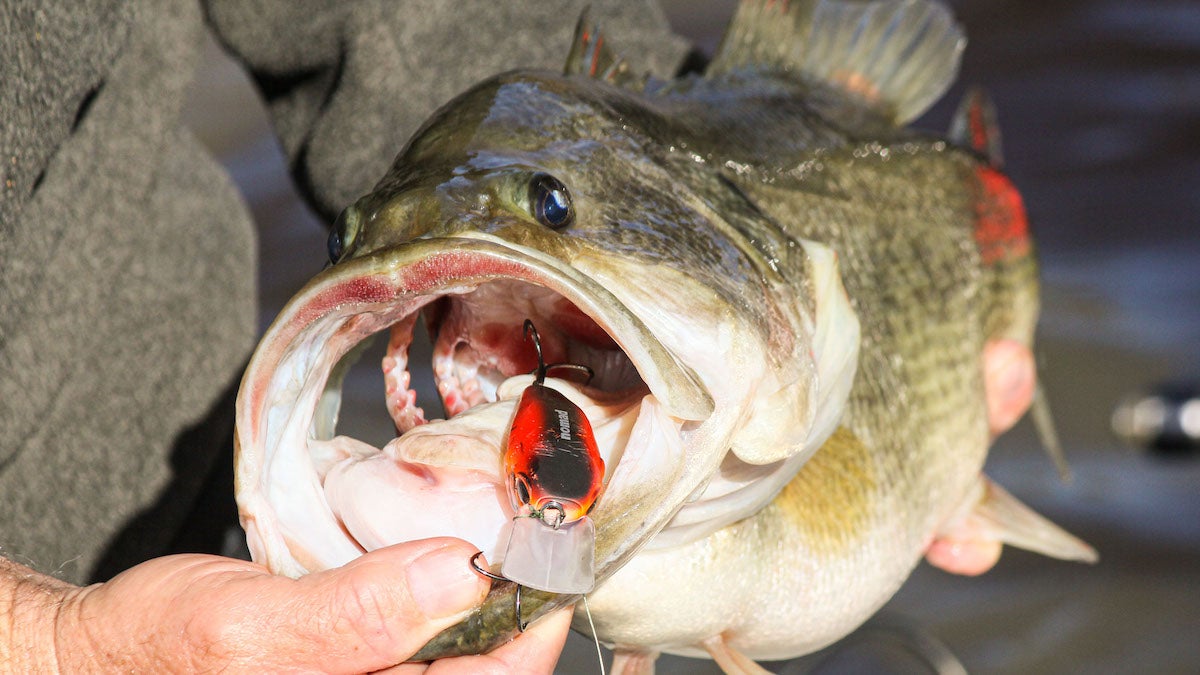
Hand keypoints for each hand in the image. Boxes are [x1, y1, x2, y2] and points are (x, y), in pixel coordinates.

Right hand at [10, 538, 569, 672]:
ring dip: (483, 596)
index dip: (530, 633)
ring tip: (492, 541)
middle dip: (512, 608)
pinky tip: (440, 560)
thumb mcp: (249, 630)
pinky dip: (443, 592)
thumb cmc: (156, 656)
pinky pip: (422, 637)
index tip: (549, 566)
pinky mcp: (361, 670)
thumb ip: (356, 614)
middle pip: (482, 668)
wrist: (104, 655)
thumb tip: (459, 573)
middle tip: (527, 540)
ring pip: (459, 650)